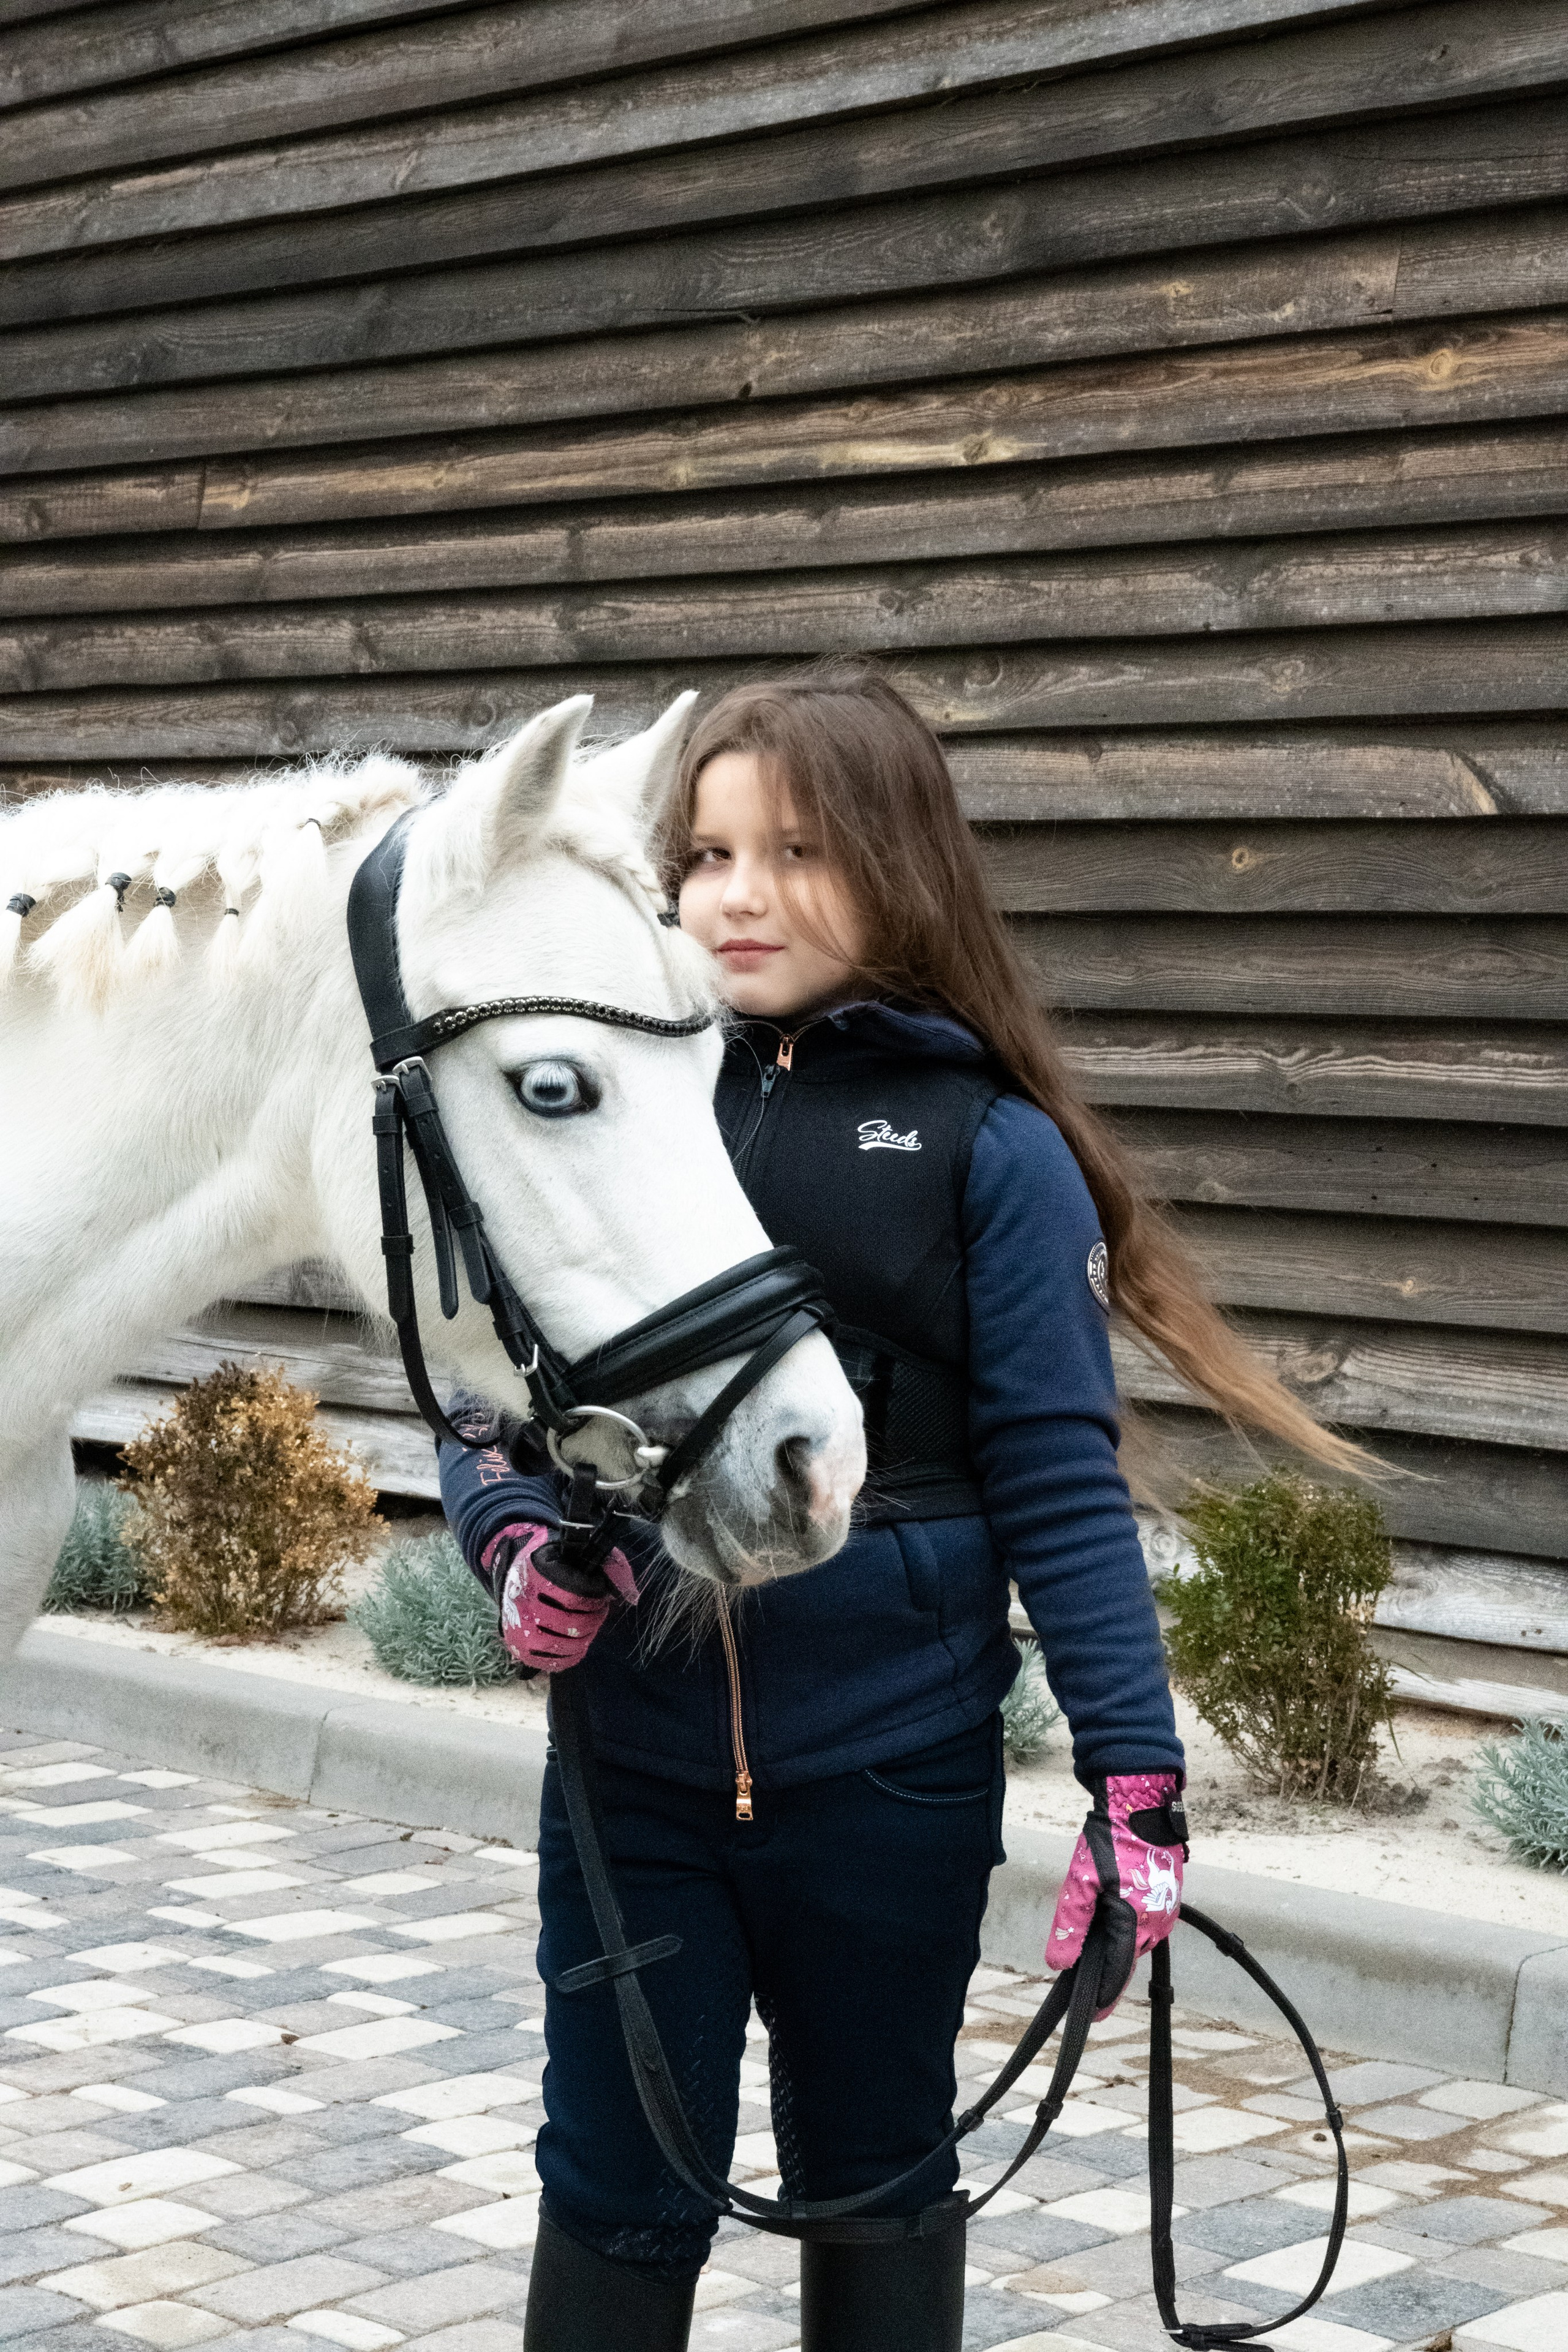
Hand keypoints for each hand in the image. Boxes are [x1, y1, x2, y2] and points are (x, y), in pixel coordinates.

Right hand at [485, 1523, 637, 1673]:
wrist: (514, 1576)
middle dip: (594, 1619)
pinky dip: (572, 1655)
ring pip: (564, 1644)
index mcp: (537, 1575)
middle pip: (572, 1624)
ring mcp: (520, 1629)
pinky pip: (553, 1661)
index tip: (601, 1592)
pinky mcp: (521, 1649)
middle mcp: (524, 1604)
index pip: (575, 1595)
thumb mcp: (574, 1550)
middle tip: (598, 1611)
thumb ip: (604, 1563)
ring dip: (586, 1637)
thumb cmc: (551, 1563)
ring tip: (590, 1626)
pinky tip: (579, 1644)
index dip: (596, 1596)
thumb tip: (630, 1593)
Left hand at [1046, 1773, 1186, 2016]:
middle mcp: (1157, 1922)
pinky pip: (1145, 1923)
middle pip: (1127, 1958)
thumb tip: (1058, 1964)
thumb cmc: (1110, 1839)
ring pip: (1136, 1940)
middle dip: (1107, 1971)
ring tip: (1094, 1955)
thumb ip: (1070, 1925)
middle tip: (1085, 1990)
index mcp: (1136, 1923)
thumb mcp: (1081, 1882)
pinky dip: (1127, 1929)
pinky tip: (1112, 1923)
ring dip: (1117, 1947)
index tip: (1090, 2016)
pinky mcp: (1166, 1895)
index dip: (1102, 1995)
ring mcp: (1165, 1908)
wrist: (1141, 1802)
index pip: (1117, 1972)